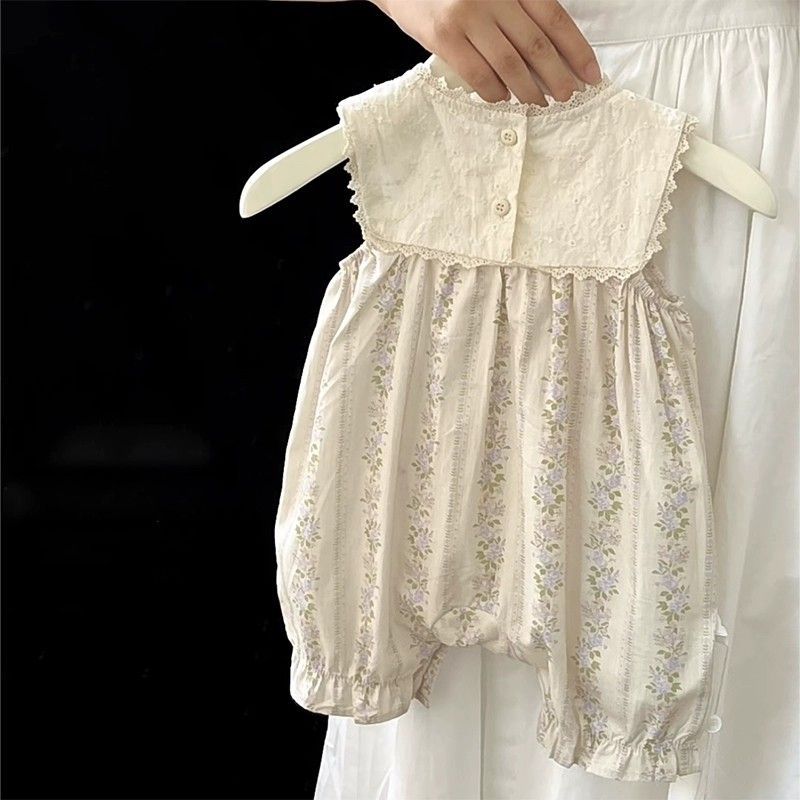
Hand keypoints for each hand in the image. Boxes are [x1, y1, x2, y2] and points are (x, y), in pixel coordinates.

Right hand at [368, 0, 600, 105]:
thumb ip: (519, 12)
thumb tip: (552, 56)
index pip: (555, 19)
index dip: (577, 50)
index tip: (590, 75)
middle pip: (536, 46)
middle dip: (558, 77)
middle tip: (568, 97)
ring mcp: (467, 16)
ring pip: (510, 64)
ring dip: (528, 90)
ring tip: (538, 103)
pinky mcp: (444, 36)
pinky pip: (477, 74)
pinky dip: (494, 91)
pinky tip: (503, 98)